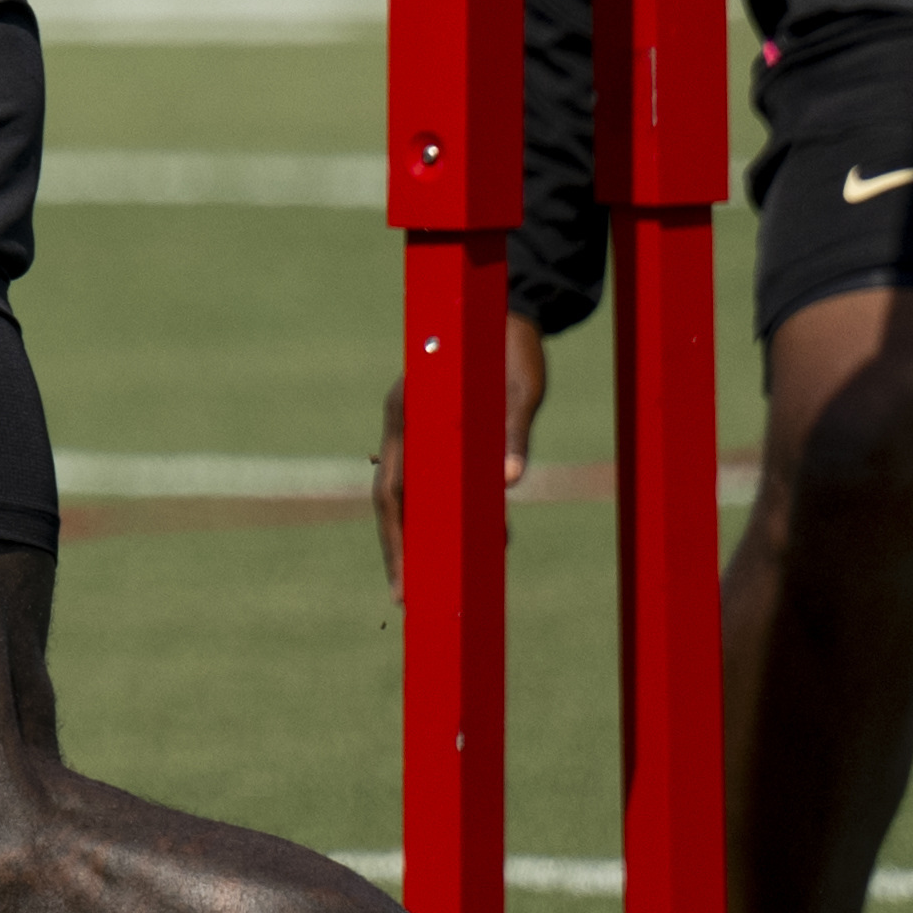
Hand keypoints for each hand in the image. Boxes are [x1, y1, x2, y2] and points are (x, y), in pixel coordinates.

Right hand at [373, 315, 553, 590]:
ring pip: (403, 493)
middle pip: (388, 500)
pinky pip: (423, 478)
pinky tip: (460, 541)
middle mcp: (400, 421)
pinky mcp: (426, 428)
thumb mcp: (523, 392)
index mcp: (410, 412)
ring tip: (433, 582)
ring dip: (417, 535)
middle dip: (398, 551)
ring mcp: (409, 425)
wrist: (510, 311)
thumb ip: (516, 436)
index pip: (393, 491)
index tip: (405, 585)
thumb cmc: (515, 350)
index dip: (396, 542)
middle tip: (408, 601)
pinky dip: (435, 512)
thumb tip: (512, 485)